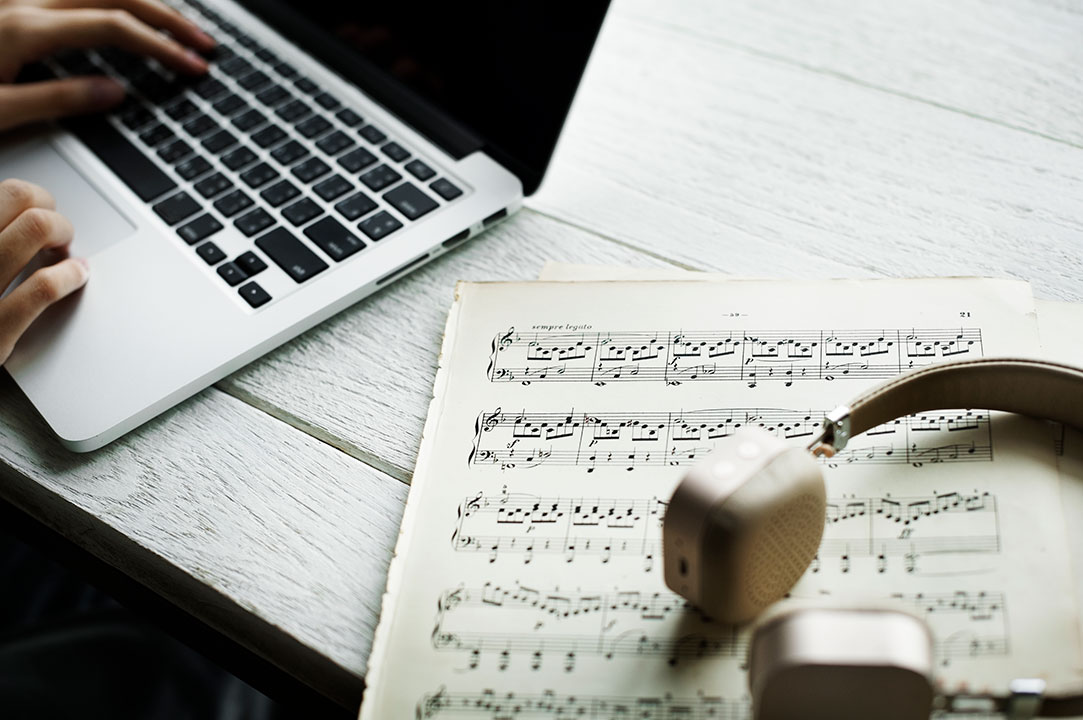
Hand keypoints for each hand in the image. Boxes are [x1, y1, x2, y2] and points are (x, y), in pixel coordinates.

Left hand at [0, 0, 214, 131]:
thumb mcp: (1, 110)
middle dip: (167, 18)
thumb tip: (116, 93)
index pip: (113, 28)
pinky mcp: (10, 5)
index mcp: (26, 29)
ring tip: (176, 24)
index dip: (161, 45)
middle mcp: (23, 2)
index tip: (193, 65)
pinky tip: (127, 12)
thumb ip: (58, 99)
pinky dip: (112, 1)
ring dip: (144, 3)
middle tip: (203, 42)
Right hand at [0, 179, 86, 363]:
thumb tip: (32, 218)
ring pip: (34, 228)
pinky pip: (39, 287)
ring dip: (65, 234)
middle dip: (52, 212)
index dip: (34, 200)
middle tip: (60, 235)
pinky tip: (78, 276)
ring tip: (68, 253)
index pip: (7, 193)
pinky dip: (69, 275)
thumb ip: (1, 243)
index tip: (43, 214)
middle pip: (20, 198)